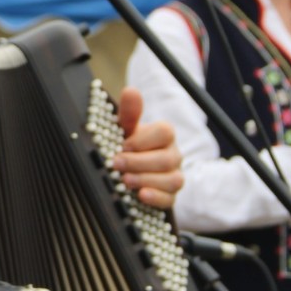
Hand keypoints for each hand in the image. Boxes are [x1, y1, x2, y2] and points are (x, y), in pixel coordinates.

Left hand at [111, 86, 182, 209]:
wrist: (131, 170)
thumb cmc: (130, 146)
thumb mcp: (126, 129)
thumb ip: (129, 112)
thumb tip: (130, 91)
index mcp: (164, 135)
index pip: (165, 132)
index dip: (143, 140)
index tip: (123, 145)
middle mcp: (173, 155)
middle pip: (166, 159)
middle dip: (139, 162)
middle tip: (116, 163)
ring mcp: (174, 176)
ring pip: (172, 180)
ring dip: (146, 180)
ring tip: (125, 180)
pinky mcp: (170, 196)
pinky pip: (170, 199)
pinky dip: (155, 198)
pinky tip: (141, 195)